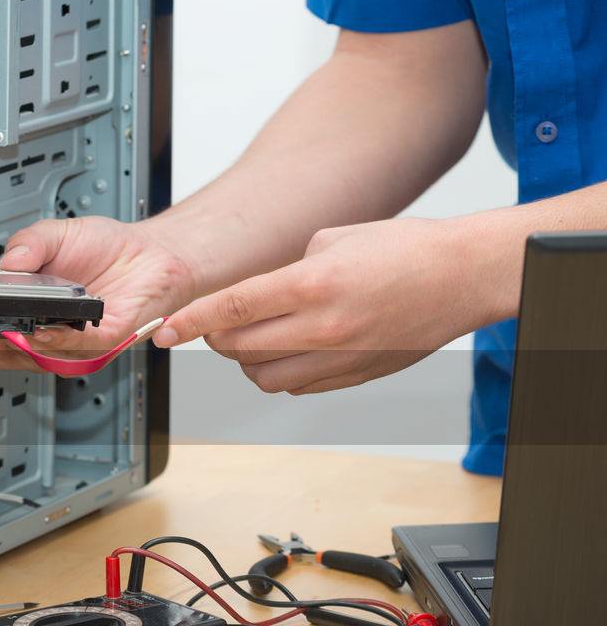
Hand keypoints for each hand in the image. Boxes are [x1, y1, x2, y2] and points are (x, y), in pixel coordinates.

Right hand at [0, 216, 195, 370]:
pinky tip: (43, 330)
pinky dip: (55, 341)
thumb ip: (28, 242)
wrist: (153, 252)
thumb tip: (6, 264)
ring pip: (31, 357)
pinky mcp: (103, 341)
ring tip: (3, 325)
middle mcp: (45, 332)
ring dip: (14, 342)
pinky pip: (74, 350)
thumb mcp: (56, 234)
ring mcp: (72, 341)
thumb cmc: (108, 249)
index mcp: (25, 310)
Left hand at [153, 217, 484, 393]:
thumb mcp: (334, 239)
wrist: (463, 276)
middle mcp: (324, 326)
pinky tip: (291, 350)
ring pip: (262, 377)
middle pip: (238, 348)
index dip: (190, 323)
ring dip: (246, 361)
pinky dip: (281, 373)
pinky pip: (297, 387)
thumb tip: (258, 295)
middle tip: (216, 324)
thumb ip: (286, 269)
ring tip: (257, 337)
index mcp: (313, 284)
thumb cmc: (406, 249)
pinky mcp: (354, 377)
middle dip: (216, 338)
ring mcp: (340, 358)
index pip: (232, 309)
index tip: (163, 332)